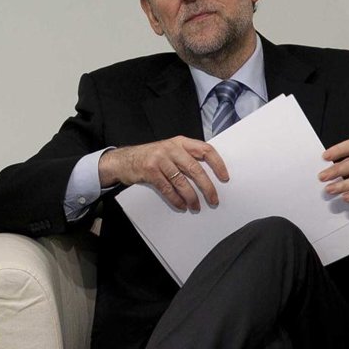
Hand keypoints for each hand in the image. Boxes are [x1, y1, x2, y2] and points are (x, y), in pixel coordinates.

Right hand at [98, 136, 228, 211]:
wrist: (124, 160)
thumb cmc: (151, 156)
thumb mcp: (170, 150)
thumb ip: (186, 157)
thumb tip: (208, 176)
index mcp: (180, 142)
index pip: (205, 150)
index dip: (217, 164)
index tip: (224, 177)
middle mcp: (171, 148)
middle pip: (195, 169)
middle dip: (207, 187)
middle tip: (213, 199)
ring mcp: (160, 159)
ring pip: (181, 181)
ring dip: (191, 197)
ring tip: (196, 206)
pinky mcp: (150, 171)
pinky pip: (167, 188)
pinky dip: (176, 199)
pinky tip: (181, 205)